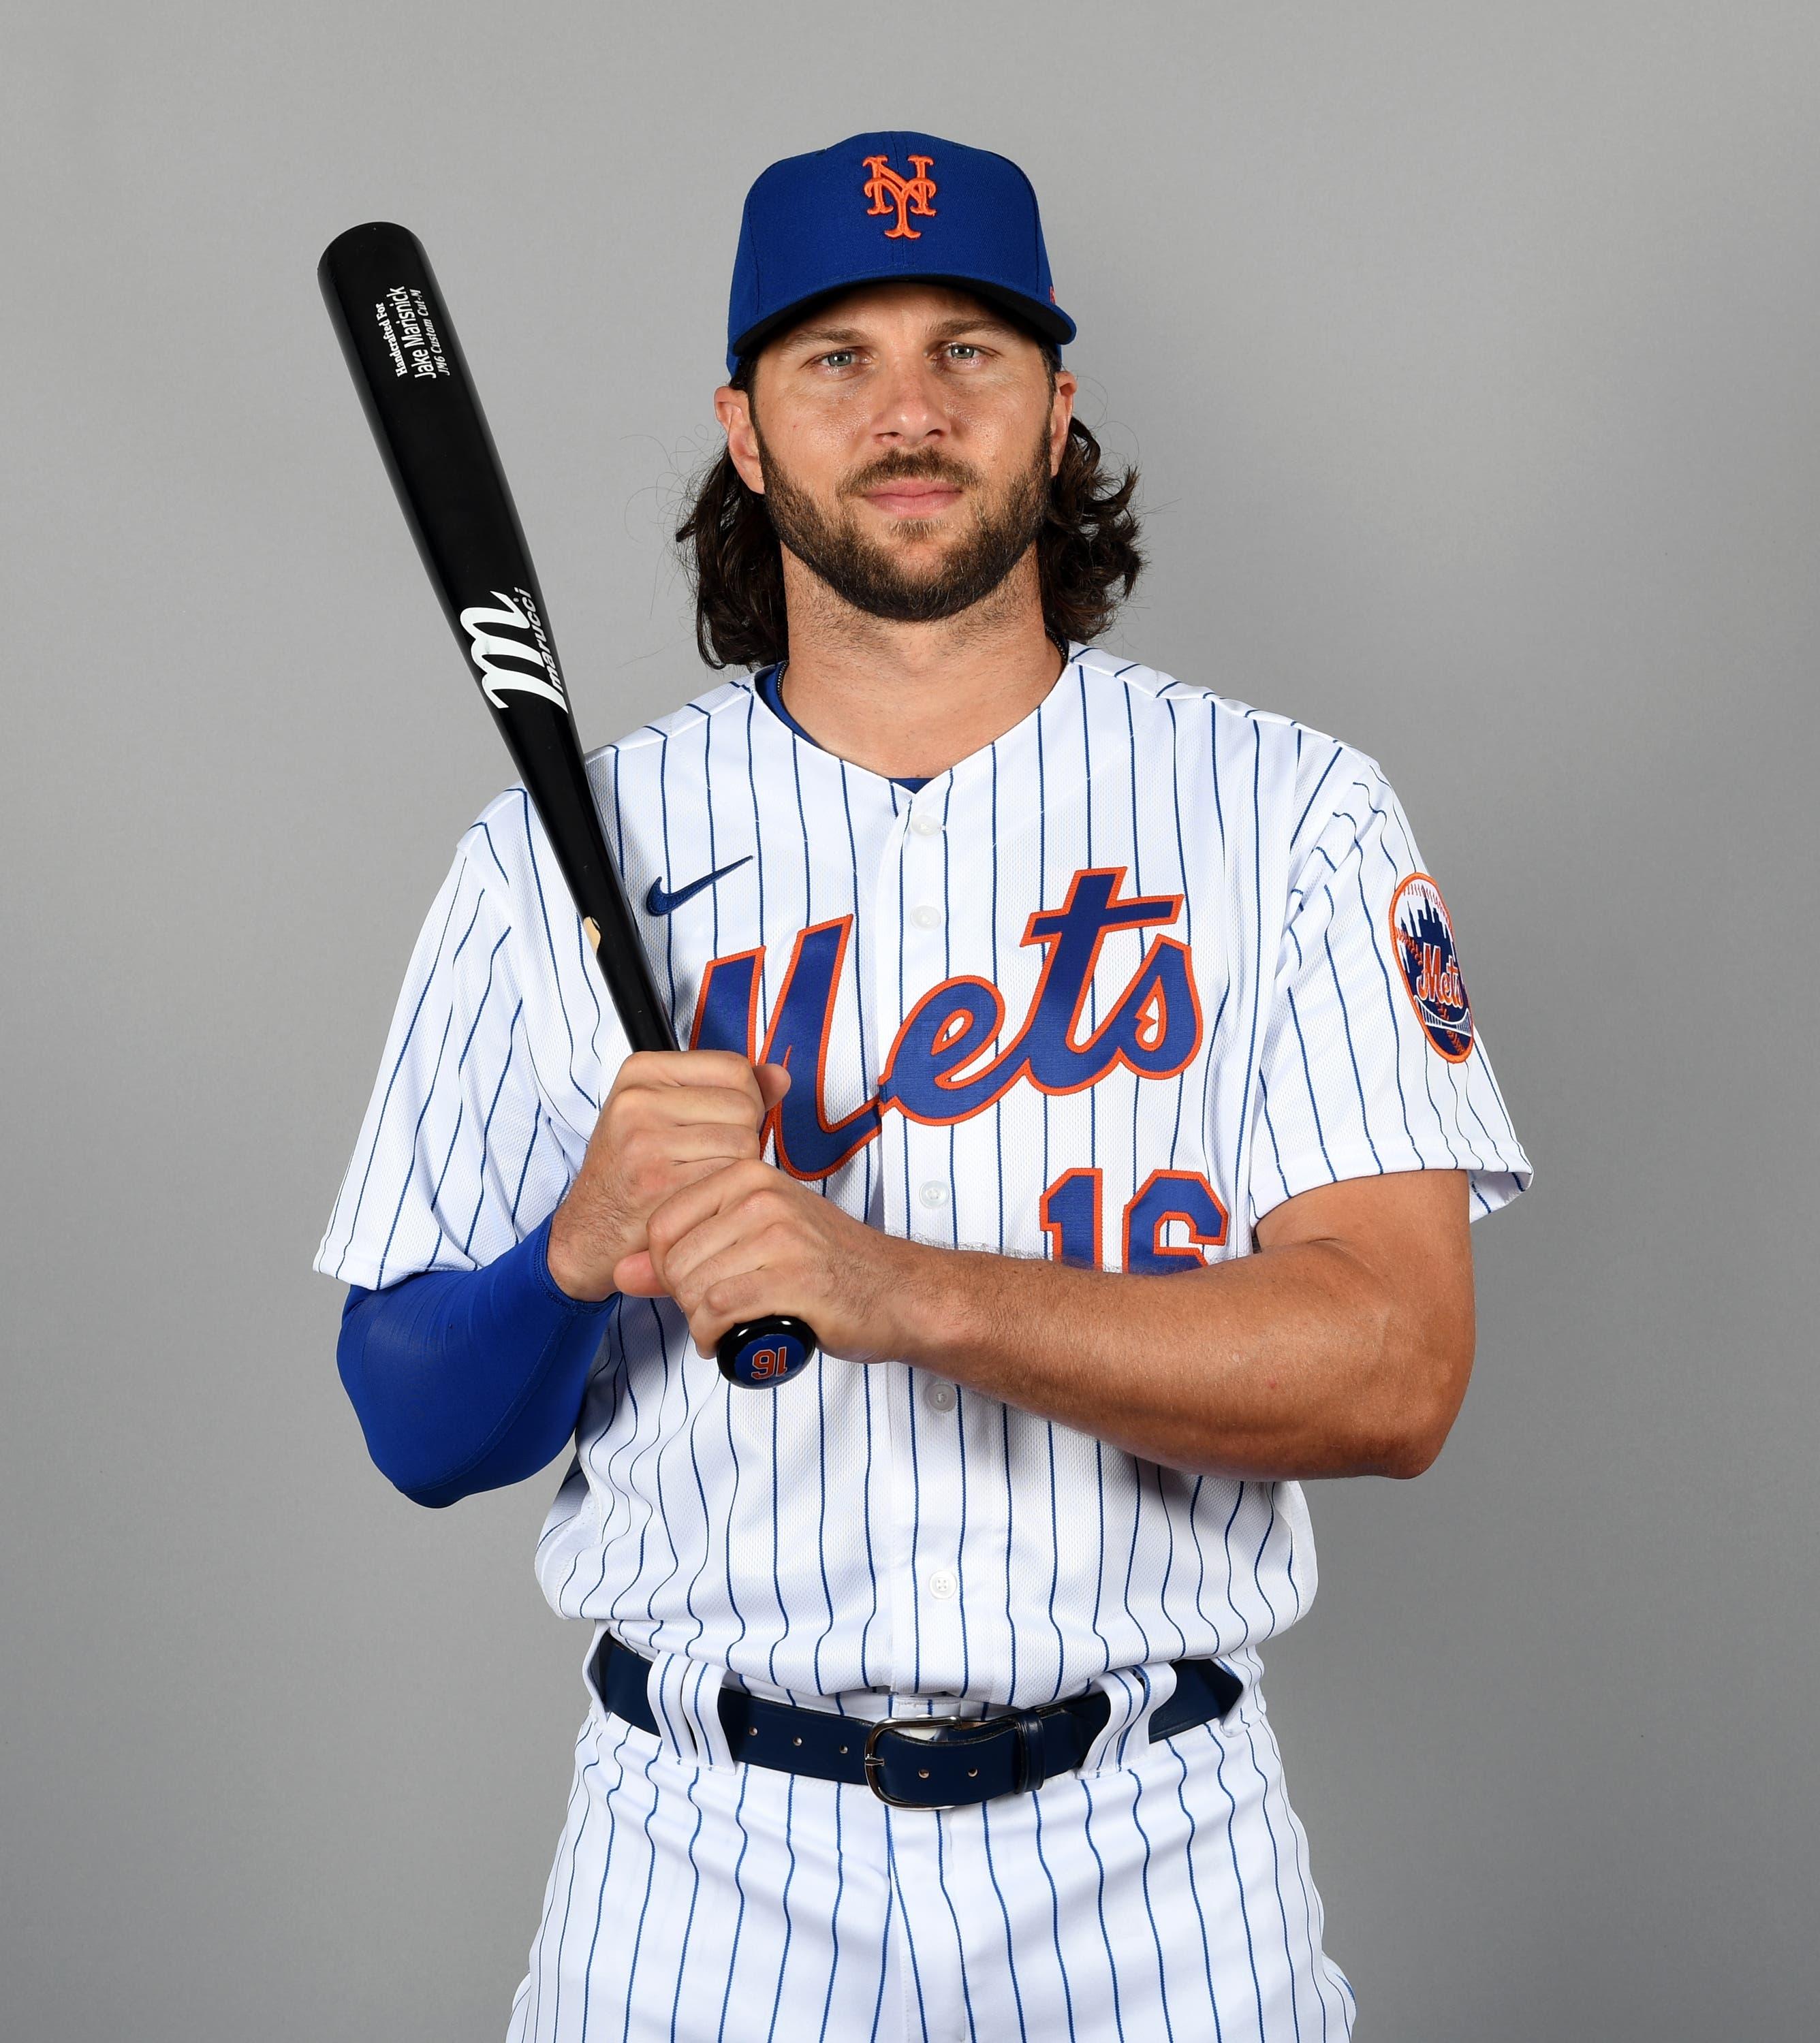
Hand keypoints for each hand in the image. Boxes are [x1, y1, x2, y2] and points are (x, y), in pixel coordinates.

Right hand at [546, 1052, 789, 1300]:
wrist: (588, 1233)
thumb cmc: (631, 1172)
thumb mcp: (665, 1115)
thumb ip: (726, 1091)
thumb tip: (779, 1076)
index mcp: (641, 1072)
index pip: (734, 1067)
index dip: (745, 1099)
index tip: (721, 1123)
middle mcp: (638, 1099)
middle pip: (744, 1105)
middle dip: (742, 1136)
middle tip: (707, 1160)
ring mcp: (645, 1140)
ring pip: (744, 1142)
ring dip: (736, 1168)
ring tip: (701, 1179)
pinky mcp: (658, 1182)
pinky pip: (729, 1178)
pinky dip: (724, 1194)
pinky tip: (698, 1200)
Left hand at [615, 1161, 924, 1362]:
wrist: (897, 1292)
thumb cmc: (826, 1267)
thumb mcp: (752, 1244)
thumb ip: (684, 1254)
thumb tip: (621, 1271)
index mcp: (747, 1174)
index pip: (662, 1224)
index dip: (664, 1268)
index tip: (693, 1285)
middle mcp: (761, 1196)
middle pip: (675, 1262)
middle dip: (685, 1302)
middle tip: (715, 1314)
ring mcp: (779, 1235)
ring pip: (696, 1289)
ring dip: (701, 1324)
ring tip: (725, 1328)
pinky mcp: (793, 1278)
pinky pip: (720, 1311)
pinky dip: (716, 1337)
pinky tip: (731, 1341)